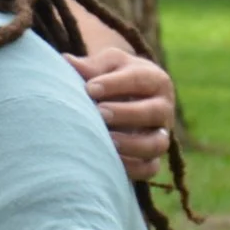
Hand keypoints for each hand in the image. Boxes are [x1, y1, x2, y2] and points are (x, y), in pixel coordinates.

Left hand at [66, 50, 175, 181]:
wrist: (122, 97)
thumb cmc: (110, 76)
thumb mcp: (105, 65)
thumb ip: (90, 66)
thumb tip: (66, 61)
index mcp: (154, 79)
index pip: (140, 80)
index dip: (115, 84)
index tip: (89, 88)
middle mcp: (163, 107)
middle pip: (154, 112)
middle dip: (126, 113)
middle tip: (99, 113)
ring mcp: (160, 134)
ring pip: (157, 143)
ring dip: (132, 144)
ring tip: (106, 140)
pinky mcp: (152, 157)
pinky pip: (150, 168)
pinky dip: (132, 168)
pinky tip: (108, 162)